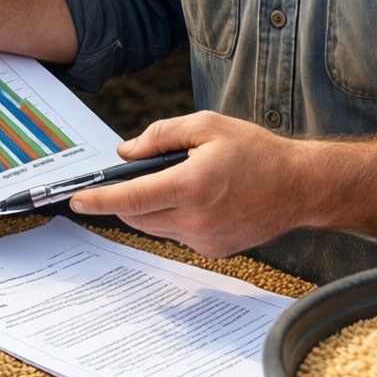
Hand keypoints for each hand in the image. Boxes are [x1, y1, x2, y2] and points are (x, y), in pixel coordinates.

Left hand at [69, 111, 314, 256]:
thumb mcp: (206, 126)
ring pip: (154, 227)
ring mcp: (204, 239)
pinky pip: (176, 234)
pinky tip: (195, 197)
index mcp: (191, 185)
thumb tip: (126, 153)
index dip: (98, 199)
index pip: (130, 198)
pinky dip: (172, 216)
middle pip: (136, 216)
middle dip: (123, 198)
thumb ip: (160, 136)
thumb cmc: (256, 151)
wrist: (300, 186)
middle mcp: (195, 219)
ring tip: (173, 181)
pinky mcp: (213, 250)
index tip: (76, 200)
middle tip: (131, 177)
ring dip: (148, 207)